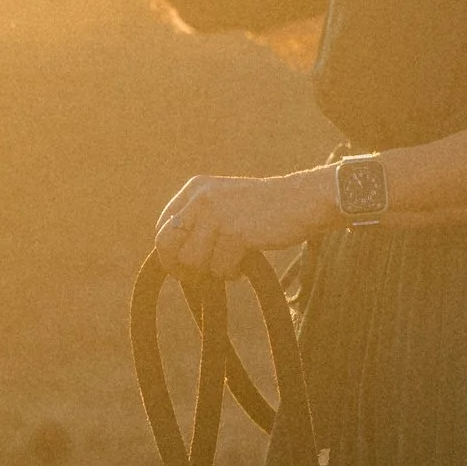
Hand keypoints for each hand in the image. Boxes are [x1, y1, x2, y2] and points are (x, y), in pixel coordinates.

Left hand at [154, 171, 332, 278]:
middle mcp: (201, 197)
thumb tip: (172, 259)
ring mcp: (217, 214)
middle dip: (179, 266)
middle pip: (167, 244)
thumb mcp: (224, 203)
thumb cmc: (265, 208)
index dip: (168, 253)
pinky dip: (232, 271)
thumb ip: (199, 221)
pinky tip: (245, 262)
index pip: (162, 226)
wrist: (303, 200)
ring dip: (211, 269)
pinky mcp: (235, 232)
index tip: (182, 267)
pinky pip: (219, 267)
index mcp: (196, 188)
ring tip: (232, 263)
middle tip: (195, 277)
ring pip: (192, 260)